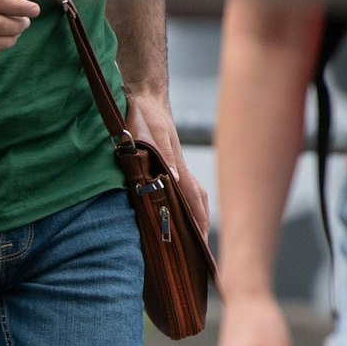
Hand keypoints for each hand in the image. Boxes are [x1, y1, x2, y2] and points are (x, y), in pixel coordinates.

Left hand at [126, 94, 208, 228]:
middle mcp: (180, 169)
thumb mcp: (152, 134)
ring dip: (196, 213)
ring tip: (196, 235)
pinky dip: (187, 202)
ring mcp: (176, 166)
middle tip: (202, 249)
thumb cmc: (146, 115)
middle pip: (198, 200)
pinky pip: (183, 187)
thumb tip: (176, 180)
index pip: (193, 199)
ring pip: (193, 194)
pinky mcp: (169, 162)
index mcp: (177, 166)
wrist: (143, 97)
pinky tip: (180, 210)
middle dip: (201, 224)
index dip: (198, 220)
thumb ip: (164, 156)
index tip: (202, 241)